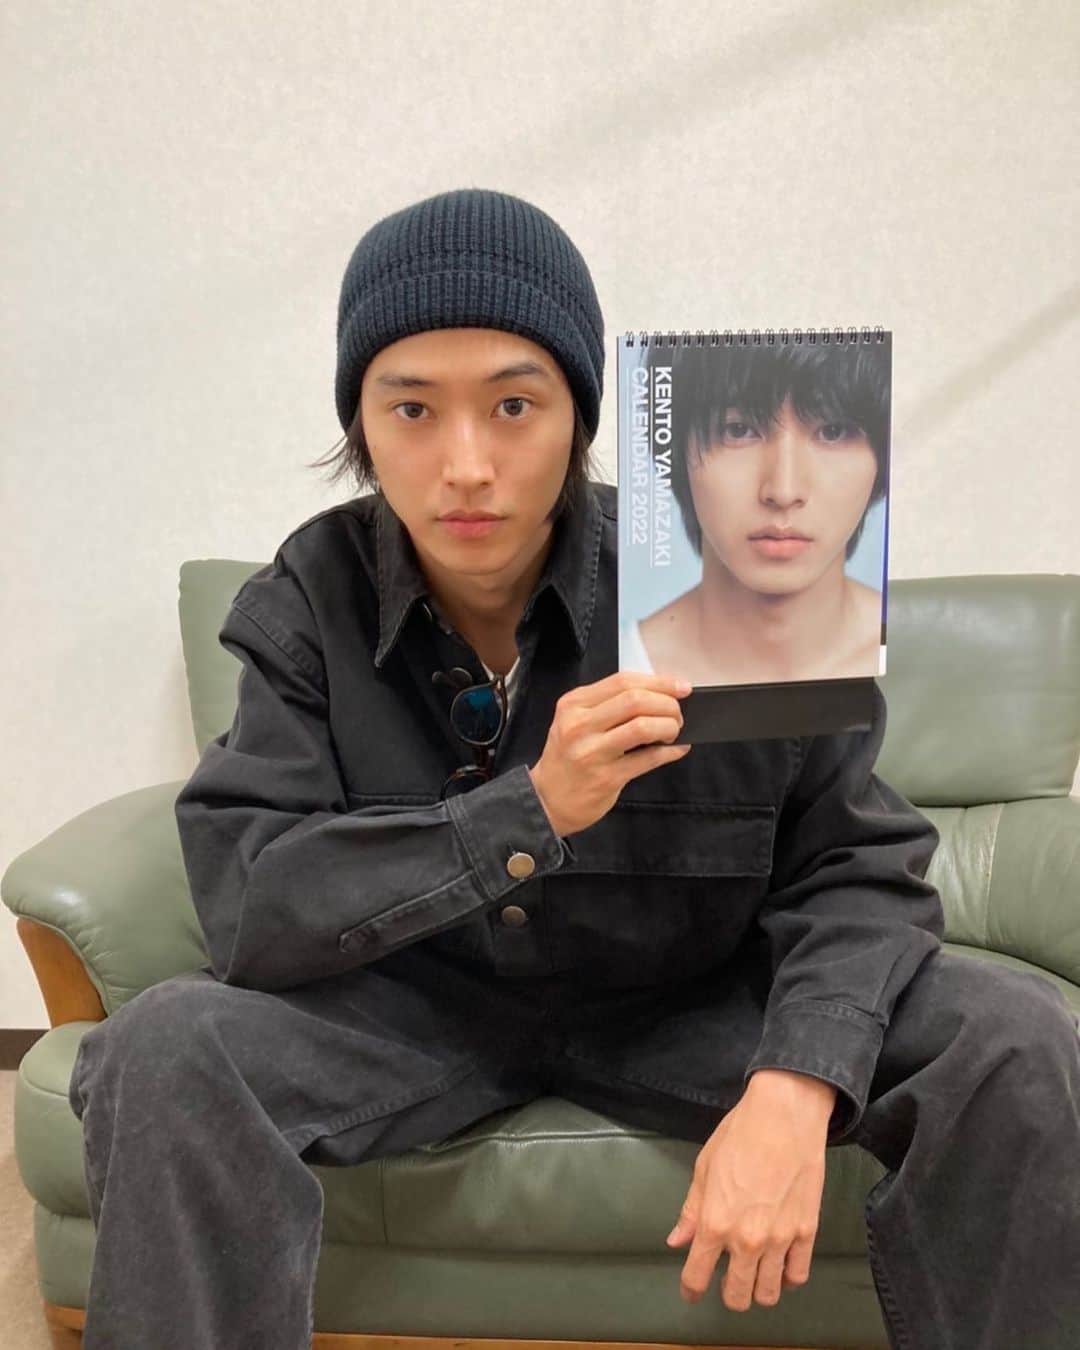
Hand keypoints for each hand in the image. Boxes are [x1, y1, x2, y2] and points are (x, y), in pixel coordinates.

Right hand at [527, 671, 692, 837]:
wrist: (548, 799)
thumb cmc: (568, 757)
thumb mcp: (575, 721)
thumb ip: (609, 705)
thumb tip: (660, 694)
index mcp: (573, 704)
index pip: (623, 681)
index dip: (659, 682)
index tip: (680, 688)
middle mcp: (579, 725)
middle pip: (635, 700)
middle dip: (667, 704)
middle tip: (677, 714)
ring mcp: (592, 752)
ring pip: (642, 726)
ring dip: (668, 726)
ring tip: (673, 732)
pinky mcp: (606, 778)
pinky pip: (648, 759)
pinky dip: (670, 752)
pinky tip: (676, 750)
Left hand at [665, 1070, 834, 1311]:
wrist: (785, 1115)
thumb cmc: (740, 1134)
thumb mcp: (704, 1168)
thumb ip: (691, 1210)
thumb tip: (678, 1240)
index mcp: (715, 1223)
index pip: (697, 1276)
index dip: (691, 1289)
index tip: (691, 1291)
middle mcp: (747, 1240)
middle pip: (737, 1296)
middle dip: (729, 1294)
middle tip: (728, 1280)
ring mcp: (780, 1239)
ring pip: (768, 1294)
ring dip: (758, 1290)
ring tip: (755, 1275)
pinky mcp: (807, 1232)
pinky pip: (798, 1275)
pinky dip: (787, 1278)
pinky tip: (781, 1266)